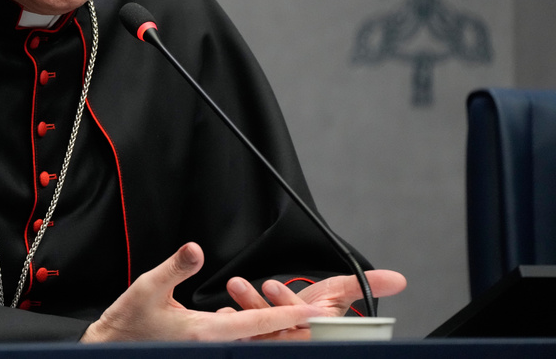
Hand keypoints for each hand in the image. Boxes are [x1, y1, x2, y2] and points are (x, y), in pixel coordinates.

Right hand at [81, 243, 321, 342]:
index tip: (316, 310)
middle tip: (330, 311)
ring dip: (283, 327)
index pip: (259, 322)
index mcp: (206, 331)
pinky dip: (262, 329)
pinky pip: (242, 339)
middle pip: (267, 335)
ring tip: (311, 314)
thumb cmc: (128, 320)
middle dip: (298, 323)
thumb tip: (195, 249)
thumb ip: (176, 267)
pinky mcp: (207, 346)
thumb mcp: (149, 287)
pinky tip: (270, 320)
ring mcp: (211, 348)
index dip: (289, 315)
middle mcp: (214, 344)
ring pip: (257, 339)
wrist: (113, 346)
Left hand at [224, 268, 407, 337]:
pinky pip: (238, 338)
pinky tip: (223, 308)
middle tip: (243, 285)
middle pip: (274, 326)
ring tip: (235, 286)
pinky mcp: (252, 343)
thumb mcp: (338, 293)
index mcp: (313, 331)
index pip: (299, 322)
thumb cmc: (315, 310)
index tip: (273, 285)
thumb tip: (399, 279)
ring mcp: (271, 343)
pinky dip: (229, 322)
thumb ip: (364, 284)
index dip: (287, 305)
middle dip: (258, 305)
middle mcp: (292, 340)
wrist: (290, 316)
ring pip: (255, 329)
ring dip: (243, 307)